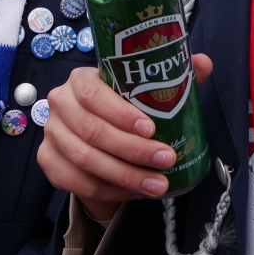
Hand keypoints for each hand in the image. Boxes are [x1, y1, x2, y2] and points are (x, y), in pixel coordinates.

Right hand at [38, 54, 213, 221]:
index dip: (121, 113)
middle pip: (93, 131)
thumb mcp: (148, 91)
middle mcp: (60, 103)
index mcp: (80, 79)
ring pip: (86, 159)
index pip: (94, 94)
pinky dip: (110, 190)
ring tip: (158, 184)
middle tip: (166, 160)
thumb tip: (204, 62)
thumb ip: (173, 76)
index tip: (152, 129)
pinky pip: (78, 182)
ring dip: (125, 175)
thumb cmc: (125, 110)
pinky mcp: (48, 161)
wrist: (98, 139)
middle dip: (133, 150)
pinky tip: (135, 192)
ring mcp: (52, 134)